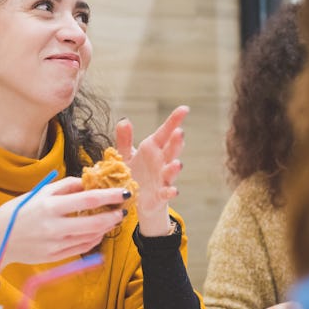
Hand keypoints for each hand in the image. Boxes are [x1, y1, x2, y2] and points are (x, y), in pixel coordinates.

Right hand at [0, 177, 128, 277]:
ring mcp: (55, 244)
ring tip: (112, 219)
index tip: (123, 192)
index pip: (88, 199)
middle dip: (113, 216)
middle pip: (94, 222)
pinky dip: (93, 239)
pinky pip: (82, 248)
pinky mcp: (55, 256)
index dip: (109, 196)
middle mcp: (54, 227)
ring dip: (106, 228)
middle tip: (123, 209)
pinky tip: (98, 232)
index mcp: (49, 207)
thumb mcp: (38, 193)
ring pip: (91, 237)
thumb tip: (87, 181)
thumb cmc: (17, 212)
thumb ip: (63, 187)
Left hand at [116, 105, 187, 235]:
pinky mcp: (160, 195)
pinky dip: (170, 192)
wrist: (134, 199)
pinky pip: (166, 193)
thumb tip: (124, 120)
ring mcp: (162, 178)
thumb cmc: (133, 173)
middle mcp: (161, 161)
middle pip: (171, 150)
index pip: (164, 132)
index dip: (174, 120)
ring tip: (177, 163)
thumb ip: (124, 140)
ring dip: (174, 168)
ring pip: (170, 171)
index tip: (184, 109)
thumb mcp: (125, 155)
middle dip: (176, 142)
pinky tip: (173, 191)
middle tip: (179, 132)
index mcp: (152, 148)